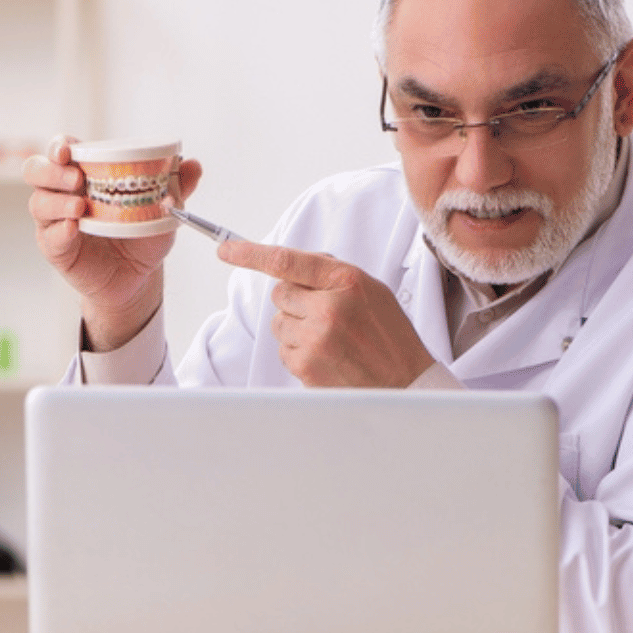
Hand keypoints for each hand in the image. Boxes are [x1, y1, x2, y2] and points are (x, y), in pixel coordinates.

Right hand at [25, 135, 202, 350]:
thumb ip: (177, 186)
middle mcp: (63, 193)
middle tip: (76, 178)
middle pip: (36, 170)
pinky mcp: (56, 248)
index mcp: (84, 174)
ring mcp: (55, 221)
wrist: (139, 277)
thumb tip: (193, 164)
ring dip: (56, 201)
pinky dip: (59, 230)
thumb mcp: (163, 209)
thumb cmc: (142, 235)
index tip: (69, 149)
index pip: (61, 150)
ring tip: (80, 206)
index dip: (59, 145)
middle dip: (51, 170)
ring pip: (39, 202)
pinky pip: (49, 237)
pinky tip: (73, 228)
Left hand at [218, 239, 434, 387]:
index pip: (287, 260)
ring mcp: (315, 339)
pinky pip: (283, 350)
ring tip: (330, 340)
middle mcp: (328, 307)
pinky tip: (327, 358)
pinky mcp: (306, 366)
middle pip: (279, 293)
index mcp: (345, 281)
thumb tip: (290, 266)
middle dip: (295, 302)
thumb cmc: (389, 334)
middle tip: (326, 316)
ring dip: (297, 329)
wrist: (406, 382)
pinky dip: (299, 352)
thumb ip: (330, 274)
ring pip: (279, 323)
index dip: (250, 253)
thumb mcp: (371, 289)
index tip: (226, 250)